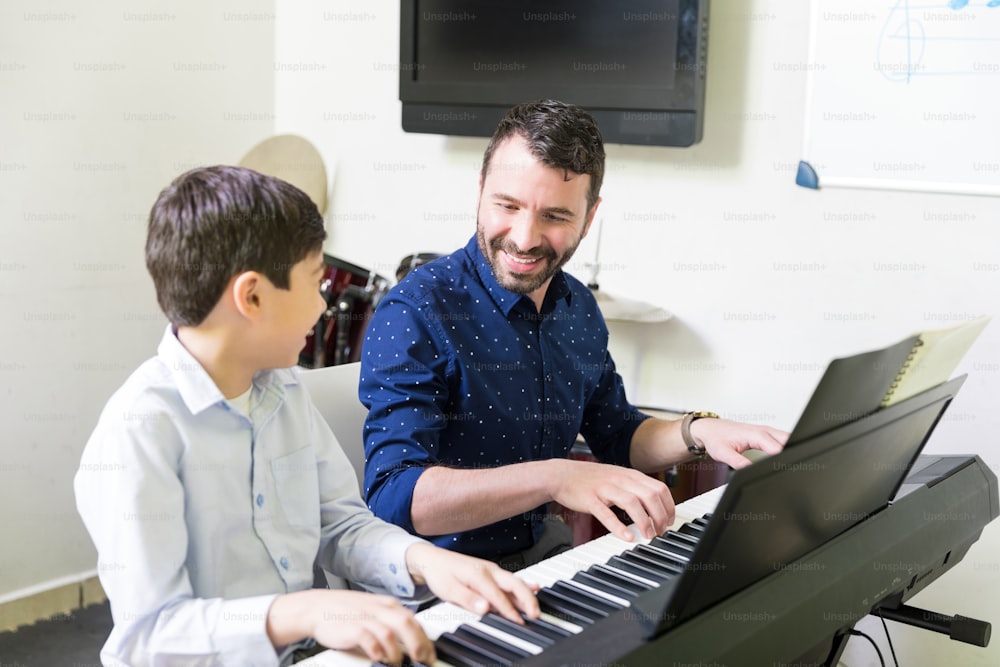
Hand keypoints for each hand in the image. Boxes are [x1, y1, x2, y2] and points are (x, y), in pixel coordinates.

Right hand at [268, 589, 432, 664]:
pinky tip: (380, 659)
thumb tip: (411, 640)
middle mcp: (379, 609)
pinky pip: (370, 640)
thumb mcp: (373, 611)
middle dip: (418, 644)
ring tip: (398, 663)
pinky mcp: (352, 628)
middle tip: (422, 660)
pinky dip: (378, 651)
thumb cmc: (345, 612)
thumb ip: (391, 622)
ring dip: (398, 652)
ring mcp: (366, 618)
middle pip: (407, 625)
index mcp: (387, 605)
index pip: (413, 620)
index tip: (429, 654)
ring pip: (390, 634)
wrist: (316, 607)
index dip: (424, 638)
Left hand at [405, 543, 539, 622]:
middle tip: (535, 614)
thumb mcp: (448, 589)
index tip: (518, 622)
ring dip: (527, 594)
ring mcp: (492, 569)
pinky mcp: (492, 572)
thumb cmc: (439, 573)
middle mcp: (488, 570)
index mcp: (478, 574)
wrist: (433, 559)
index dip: (509, 610)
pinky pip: (511, 579)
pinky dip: (524, 585)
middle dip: (527, 599)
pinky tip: (534, 587)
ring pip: (514, 581)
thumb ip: (467, 599)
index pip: (498, 595)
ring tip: (536, 608)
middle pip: (514, 584)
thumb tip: (485, 608)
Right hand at [550, 459, 674, 541]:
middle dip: (660, 516)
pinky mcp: (590, 499)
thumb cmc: (590, 480)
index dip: (668, 506)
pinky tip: (626, 537)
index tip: (669, 521)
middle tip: (661, 532)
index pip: (659, 488)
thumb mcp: (617, 478)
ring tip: (648, 535)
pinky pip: (606, 513)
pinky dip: (618, 526)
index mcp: (629, 475)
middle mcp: (620, 479)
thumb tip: (655, 508)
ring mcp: (605, 488)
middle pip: (650, 495)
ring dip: (644, 521)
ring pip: (632, 502)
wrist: (561, 475)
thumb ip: (635, 490)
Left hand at [694, 418, 787, 468]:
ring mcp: (766, 431)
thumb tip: (751, 471)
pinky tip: (784, 457)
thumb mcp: (724, 453)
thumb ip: (738, 462)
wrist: (709, 429)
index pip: (778, 448)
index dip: (783, 460)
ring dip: (791, 448)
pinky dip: (786, 447)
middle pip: (788, 440)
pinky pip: (781, 439)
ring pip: (787, 438)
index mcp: (756, 434)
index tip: (784, 470)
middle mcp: (763, 431)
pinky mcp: (765, 434)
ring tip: (788, 464)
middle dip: (793, 452)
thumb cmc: (716, 438)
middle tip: (791, 468)